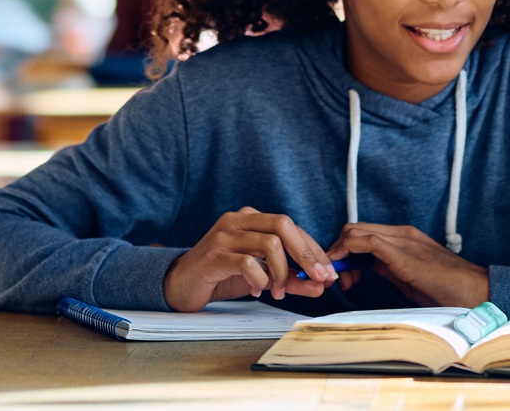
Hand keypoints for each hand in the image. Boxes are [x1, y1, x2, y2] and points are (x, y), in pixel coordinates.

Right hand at [162, 208, 335, 311]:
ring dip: (281, 272)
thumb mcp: (262, 277)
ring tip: (277, 291)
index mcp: (252, 219)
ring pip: (269, 243)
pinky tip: (255, 290)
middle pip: (283, 224)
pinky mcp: (215, 254)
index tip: (328, 272)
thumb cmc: (222, 275)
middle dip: (306, 254)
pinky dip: (259, 280)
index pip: (291, 226)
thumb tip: (320, 284)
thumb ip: (290, 279)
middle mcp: (238, 220)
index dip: (313, 249)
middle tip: (318, 278)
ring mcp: (225, 235)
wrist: (181, 284)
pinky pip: (247, 263)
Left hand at [328, 223, 488, 308]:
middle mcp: (401, 233)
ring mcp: (402, 240)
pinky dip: (348, 252)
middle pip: (355, 229)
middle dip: (339, 251)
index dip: (346, 250)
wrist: (473, 290)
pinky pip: (366, 242)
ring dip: (340, 253)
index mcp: (404, 237)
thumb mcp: (410, 276)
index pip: (363, 232)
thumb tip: (368, 265)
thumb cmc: (447, 288)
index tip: (345, 274)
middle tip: (341, 278)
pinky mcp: (401, 253)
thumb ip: (389, 266)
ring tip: (341, 278)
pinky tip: (344, 269)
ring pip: (356, 232)